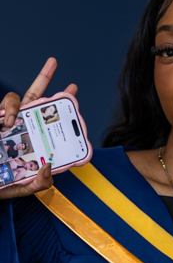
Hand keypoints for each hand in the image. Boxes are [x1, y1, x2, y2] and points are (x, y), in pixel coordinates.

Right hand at [0, 58, 77, 199]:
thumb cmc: (0, 183)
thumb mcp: (20, 188)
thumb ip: (37, 183)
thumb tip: (49, 167)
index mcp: (35, 142)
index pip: (52, 125)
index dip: (64, 115)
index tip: (76, 109)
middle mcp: (24, 127)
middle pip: (39, 101)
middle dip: (48, 81)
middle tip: (63, 74)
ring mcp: (9, 121)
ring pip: (21, 98)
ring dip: (22, 100)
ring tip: (13, 120)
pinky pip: (6, 104)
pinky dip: (9, 108)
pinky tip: (7, 122)